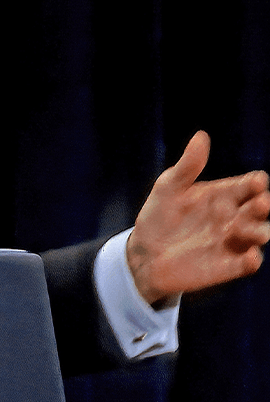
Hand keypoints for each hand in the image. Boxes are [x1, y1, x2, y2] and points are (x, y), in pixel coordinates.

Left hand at [127, 131, 269, 304]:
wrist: (143, 254)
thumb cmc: (159, 216)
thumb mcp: (168, 188)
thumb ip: (187, 166)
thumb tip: (201, 135)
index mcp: (224, 194)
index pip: (248, 185)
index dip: (255, 183)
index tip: (257, 182)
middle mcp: (234, 217)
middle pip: (258, 209)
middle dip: (261, 205)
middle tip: (259, 202)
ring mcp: (233, 242)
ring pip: (258, 234)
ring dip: (258, 231)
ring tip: (243, 228)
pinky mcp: (228, 266)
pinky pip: (247, 264)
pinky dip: (251, 261)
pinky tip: (249, 257)